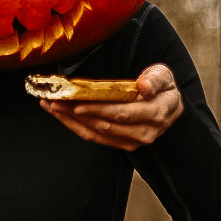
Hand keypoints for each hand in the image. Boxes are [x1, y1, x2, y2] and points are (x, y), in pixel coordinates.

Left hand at [40, 63, 182, 151]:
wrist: (170, 109)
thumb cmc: (163, 88)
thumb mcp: (164, 76)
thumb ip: (155, 79)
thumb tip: (145, 85)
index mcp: (155, 114)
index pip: (123, 113)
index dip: (99, 110)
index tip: (78, 104)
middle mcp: (143, 133)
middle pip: (104, 125)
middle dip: (76, 114)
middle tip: (54, 100)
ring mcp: (131, 142)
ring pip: (96, 134)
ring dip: (70, 121)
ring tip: (50, 106)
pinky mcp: (119, 144)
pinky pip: (94, 137)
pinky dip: (75, 126)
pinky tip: (60, 114)